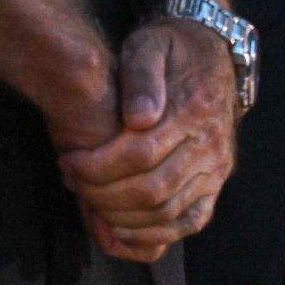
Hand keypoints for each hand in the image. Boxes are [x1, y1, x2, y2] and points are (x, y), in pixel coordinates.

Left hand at [60, 18, 237, 260]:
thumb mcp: (150, 47)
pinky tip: (118, 232)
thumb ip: (141, 78)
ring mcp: (217, 168)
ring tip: (88, 200)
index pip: (141, 155)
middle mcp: (211, 145)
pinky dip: (152, 236)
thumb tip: (139, 118)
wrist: (210, 51)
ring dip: (119, 216)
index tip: (67, 161)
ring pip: (166, 212)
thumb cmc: (170, 51)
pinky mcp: (215, 183)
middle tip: (71, 181)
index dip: (97, 167)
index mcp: (195, 111)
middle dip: (101, 194)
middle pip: (152, 190)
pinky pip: (188, 222)